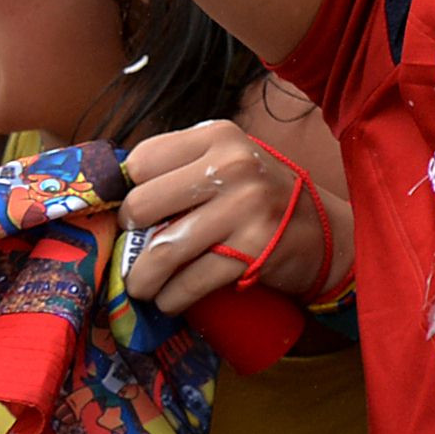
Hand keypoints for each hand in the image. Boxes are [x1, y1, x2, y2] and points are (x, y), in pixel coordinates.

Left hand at [119, 121, 340, 311]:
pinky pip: (188, 282)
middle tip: (139, 249)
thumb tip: (112, 193)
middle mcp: (234, 164)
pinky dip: (171, 298)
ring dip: (142, 279)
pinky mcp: (254, 248)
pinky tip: (172, 298)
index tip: (138, 213)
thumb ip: (183, 167)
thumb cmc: (258, 197)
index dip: (130, 191)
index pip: (141, 160)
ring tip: (144, 286)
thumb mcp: (228, 163)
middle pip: (142, 204)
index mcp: (220, 136)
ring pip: (160, 251)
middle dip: (131, 237)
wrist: (322, 232)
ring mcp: (246, 206)